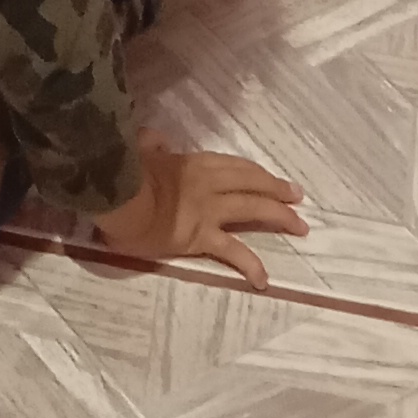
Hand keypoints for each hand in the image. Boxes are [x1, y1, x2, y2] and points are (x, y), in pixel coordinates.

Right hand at [97, 132, 305, 284]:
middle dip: (277, 189)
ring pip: (251, 208)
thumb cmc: (122, 172)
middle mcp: (207, 183)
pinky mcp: (201, 236)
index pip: (233, 165)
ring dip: (279, 215)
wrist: (117, 197)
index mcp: (192, 163)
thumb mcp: (136, 150)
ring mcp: (207, 210)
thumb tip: (157, 138)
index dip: (255, 171)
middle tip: (297, 195)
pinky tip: (263, 279)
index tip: (271, 176)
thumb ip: (149, 143)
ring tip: (300, 225)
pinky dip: (250, 265)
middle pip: (250, 182)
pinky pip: (232, 251)